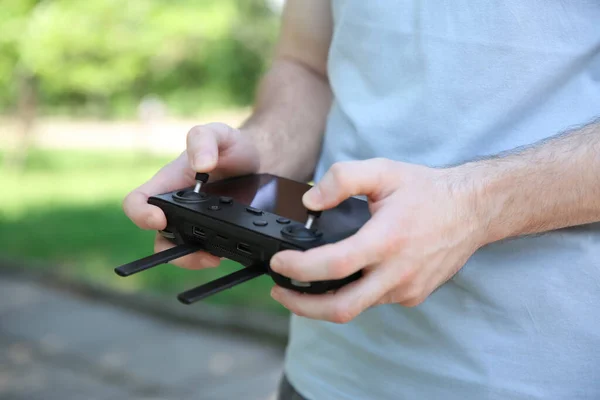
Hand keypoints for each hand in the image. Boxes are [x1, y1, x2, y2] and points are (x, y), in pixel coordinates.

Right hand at [123, 123, 259, 268]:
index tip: (159, 219)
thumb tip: (201, 165)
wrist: (259, 160)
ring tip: (214, 257)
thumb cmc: (230, 145)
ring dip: (192, 259)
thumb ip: (204, 139)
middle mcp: (175, 207)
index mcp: (167, 183)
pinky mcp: (213, 234)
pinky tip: (227, 254)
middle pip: (158, 237)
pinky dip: (212, 256)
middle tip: (197, 251)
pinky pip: (204, 252)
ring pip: (180, 250)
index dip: (140, 214)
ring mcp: (194, 223)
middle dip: (171, 250)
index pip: (136, 202)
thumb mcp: (218, 132)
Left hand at [269, 158, 486, 322]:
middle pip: (341, 308)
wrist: (473, 210)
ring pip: (356, 307)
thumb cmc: (427, 191)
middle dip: (302, 306)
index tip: (278, 264)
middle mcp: (398, 272)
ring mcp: (406, 289)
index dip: (299, 269)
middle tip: (279, 291)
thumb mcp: (383, 171)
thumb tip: (310, 201)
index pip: (334, 266)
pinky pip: (374, 301)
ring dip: (324, 301)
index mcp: (387, 240)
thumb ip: (343, 179)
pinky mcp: (412, 296)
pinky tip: (344, 277)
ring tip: (303, 284)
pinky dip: (352, 293)